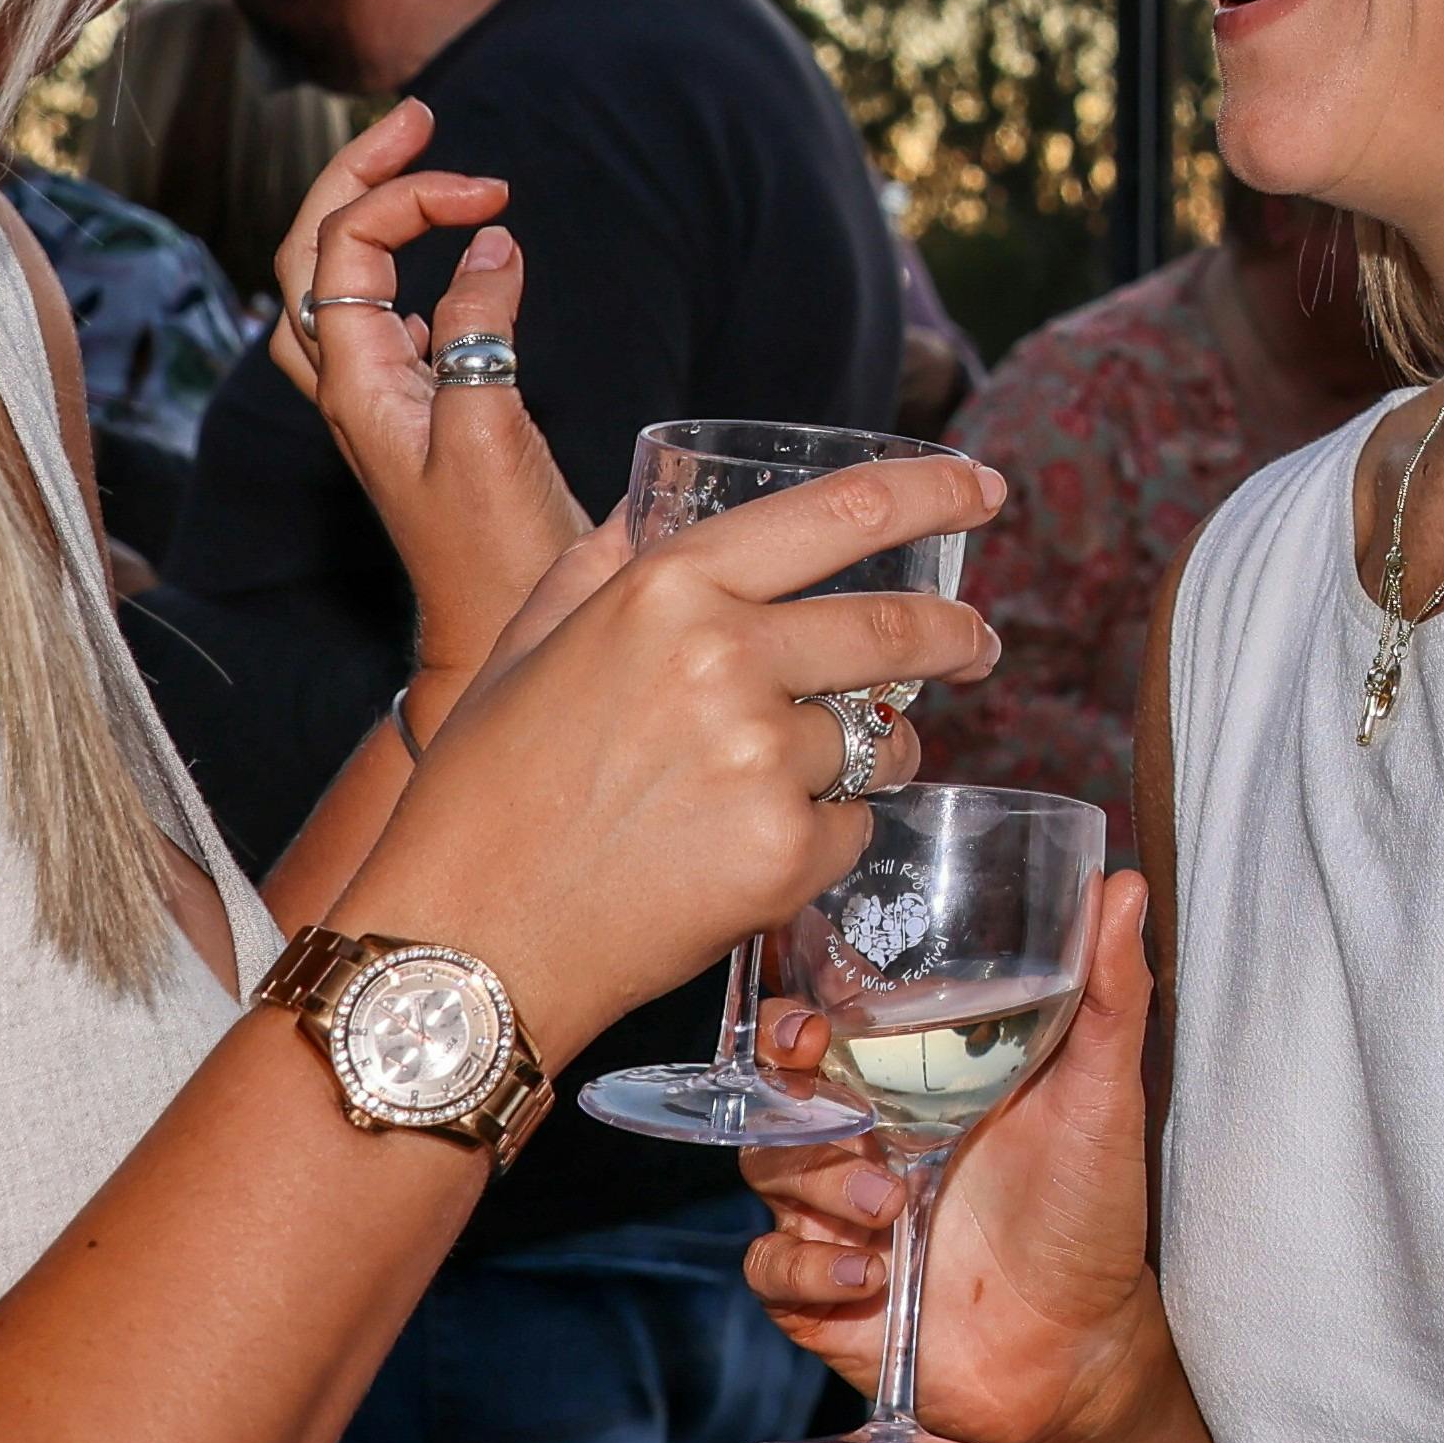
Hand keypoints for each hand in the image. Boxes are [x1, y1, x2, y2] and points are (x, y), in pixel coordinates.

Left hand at [263, 102, 585, 679]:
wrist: (498, 632)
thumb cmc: (494, 552)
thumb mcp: (492, 433)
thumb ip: (482, 332)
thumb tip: (491, 241)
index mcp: (353, 384)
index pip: (346, 251)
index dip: (410, 198)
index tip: (494, 192)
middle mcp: (349, 386)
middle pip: (312, 252)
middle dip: (357, 173)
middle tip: (419, 116)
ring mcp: (377, 400)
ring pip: (333, 283)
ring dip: (365, 213)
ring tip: (422, 161)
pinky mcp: (416, 414)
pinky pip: (380, 319)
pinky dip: (402, 268)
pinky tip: (449, 262)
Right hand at [347, 452, 998, 1040]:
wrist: (463, 949)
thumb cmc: (480, 801)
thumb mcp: (523, 652)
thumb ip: (597, 568)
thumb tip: (642, 507)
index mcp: (668, 590)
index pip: (841, 514)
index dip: (930, 494)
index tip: (980, 492)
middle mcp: (728, 658)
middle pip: (896, 630)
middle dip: (956, 636)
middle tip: (976, 645)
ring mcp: (763, 757)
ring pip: (878, 740)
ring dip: (872, 754)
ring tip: (808, 781)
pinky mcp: (786, 851)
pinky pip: (852, 828)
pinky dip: (824, 838)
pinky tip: (751, 856)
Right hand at [744, 867, 1161, 1442]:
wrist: (1084, 1344)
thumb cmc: (1090, 1209)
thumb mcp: (1104, 1097)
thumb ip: (1109, 994)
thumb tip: (1124, 884)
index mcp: (910, 1080)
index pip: (827, 1019)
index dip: (802, 1000)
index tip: (813, 996)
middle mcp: (860, 1137)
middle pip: (775, 1086)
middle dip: (779, 1071)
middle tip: (812, 1064)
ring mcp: (833, 1213)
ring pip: (768, 1168)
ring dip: (817, 1178)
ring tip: (889, 1202)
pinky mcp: (822, 1290)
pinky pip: (772, 1266)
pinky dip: (807, 1266)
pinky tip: (867, 1271)